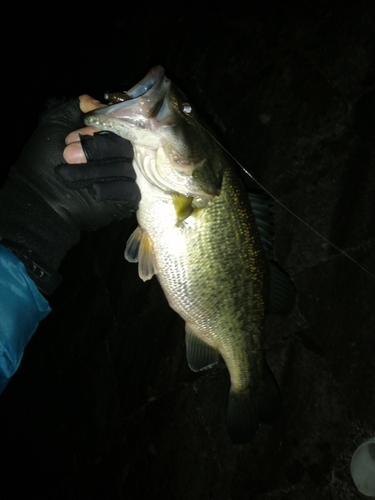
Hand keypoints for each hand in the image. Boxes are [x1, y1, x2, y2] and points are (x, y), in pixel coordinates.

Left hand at [0, 96, 139, 278]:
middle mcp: (119, 155)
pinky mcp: (127, 200)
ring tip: (70, 173)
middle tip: (68, 154)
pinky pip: (130, 189)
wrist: (41, 198)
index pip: (120, 125)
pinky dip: (110, 188)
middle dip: (96, 149)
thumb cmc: (45, 161)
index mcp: (106, 137)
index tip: (75, 135)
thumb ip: (77, 107)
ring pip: (126, 167)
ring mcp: (125, 178)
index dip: (100, 130)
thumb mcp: (55, 124)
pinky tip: (92, 190)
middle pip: (125, 145)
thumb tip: (96, 102)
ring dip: (95, 169)